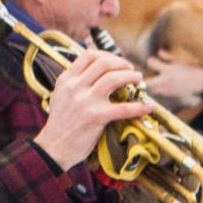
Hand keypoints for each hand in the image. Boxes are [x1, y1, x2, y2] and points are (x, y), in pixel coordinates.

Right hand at [34, 50, 156, 169]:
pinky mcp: (97, 117)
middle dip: (122, 63)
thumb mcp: (61, 95)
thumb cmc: (61, 123)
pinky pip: (124, 108)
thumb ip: (75, 82)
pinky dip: (140, 106)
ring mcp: (86, 101)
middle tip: (131, 70)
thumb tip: (96, 70)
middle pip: (104, 63)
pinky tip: (148, 106)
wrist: (54, 147)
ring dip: (131, 76)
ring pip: (114, 78)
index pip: (89, 55)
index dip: (108, 55)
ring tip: (139, 80)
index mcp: (66, 79)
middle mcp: (75, 87)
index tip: (117, 62)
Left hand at [141, 49, 202, 106]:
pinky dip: (155, 89)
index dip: (150, 61)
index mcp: (168, 70)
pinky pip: (157, 93)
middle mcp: (166, 80)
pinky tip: (155, 85)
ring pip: (151, 89)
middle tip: (139, 75)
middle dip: (142, 79)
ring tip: (146, 80)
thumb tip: (159, 51)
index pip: (151, 63)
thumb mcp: (179, 60)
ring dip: (148, 84)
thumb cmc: (189, 68)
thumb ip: (167, 56)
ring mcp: (167, 89)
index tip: (150, 60)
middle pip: (147, 82)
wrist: (199, 82)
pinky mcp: (168, 94)